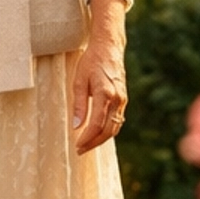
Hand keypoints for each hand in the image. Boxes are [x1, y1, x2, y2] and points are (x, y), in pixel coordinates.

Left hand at [71, 0, 127, 154]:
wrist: (109, 47)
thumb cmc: (91, 61)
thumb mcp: (79, 80)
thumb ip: (78, 104)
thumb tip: (76, 126)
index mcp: (105, 93)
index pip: (96, 124)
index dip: (87, 138)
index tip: (77, 146)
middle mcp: (117, 99)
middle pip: (107, 130)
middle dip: (94, 143)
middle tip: (80, 150)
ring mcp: (122, 100)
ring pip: (114, 127)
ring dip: (101, 139)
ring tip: (87, 145)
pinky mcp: (123, 99)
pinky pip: (117, 120)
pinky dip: (108, 130)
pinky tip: (97, 134)